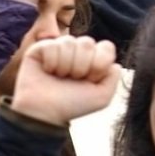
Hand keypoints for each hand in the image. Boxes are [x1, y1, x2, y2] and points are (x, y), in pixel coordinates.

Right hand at [7, 36, 121, 127]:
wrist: (45, 113)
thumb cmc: (72, 105)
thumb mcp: (101, 96)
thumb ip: (113, 77)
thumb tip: (114, 62)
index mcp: (93, 59)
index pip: (106, 47)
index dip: (99, 63)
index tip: (91, 79)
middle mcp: (77, 51)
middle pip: (87, 43)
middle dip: (81, 65)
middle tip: (73, 79)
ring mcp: (59, 47)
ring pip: (69, 42)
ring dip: (65, 66)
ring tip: (59, 77)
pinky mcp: (40, 48)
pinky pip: (52, 45)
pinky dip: (51, 63)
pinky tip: (47, 71)